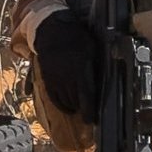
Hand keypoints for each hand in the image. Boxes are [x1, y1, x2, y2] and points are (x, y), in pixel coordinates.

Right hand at [33, 8, 101, 122]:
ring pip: (65, 101)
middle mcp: (67, 78)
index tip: (92, 120)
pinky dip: (61, 105)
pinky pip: (53, 98)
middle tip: (88, 112)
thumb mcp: (91, 49)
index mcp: (80, 70)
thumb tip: (104, 79)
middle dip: (82, 109)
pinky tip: (67, 107)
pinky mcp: (47, 80)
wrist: (51, 30)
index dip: (89, 111)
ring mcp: (55, 80)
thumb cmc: (76, 37)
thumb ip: (95, 66)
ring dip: (73, 107)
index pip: (86, 97)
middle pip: (76, 101)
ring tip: (78, 108)